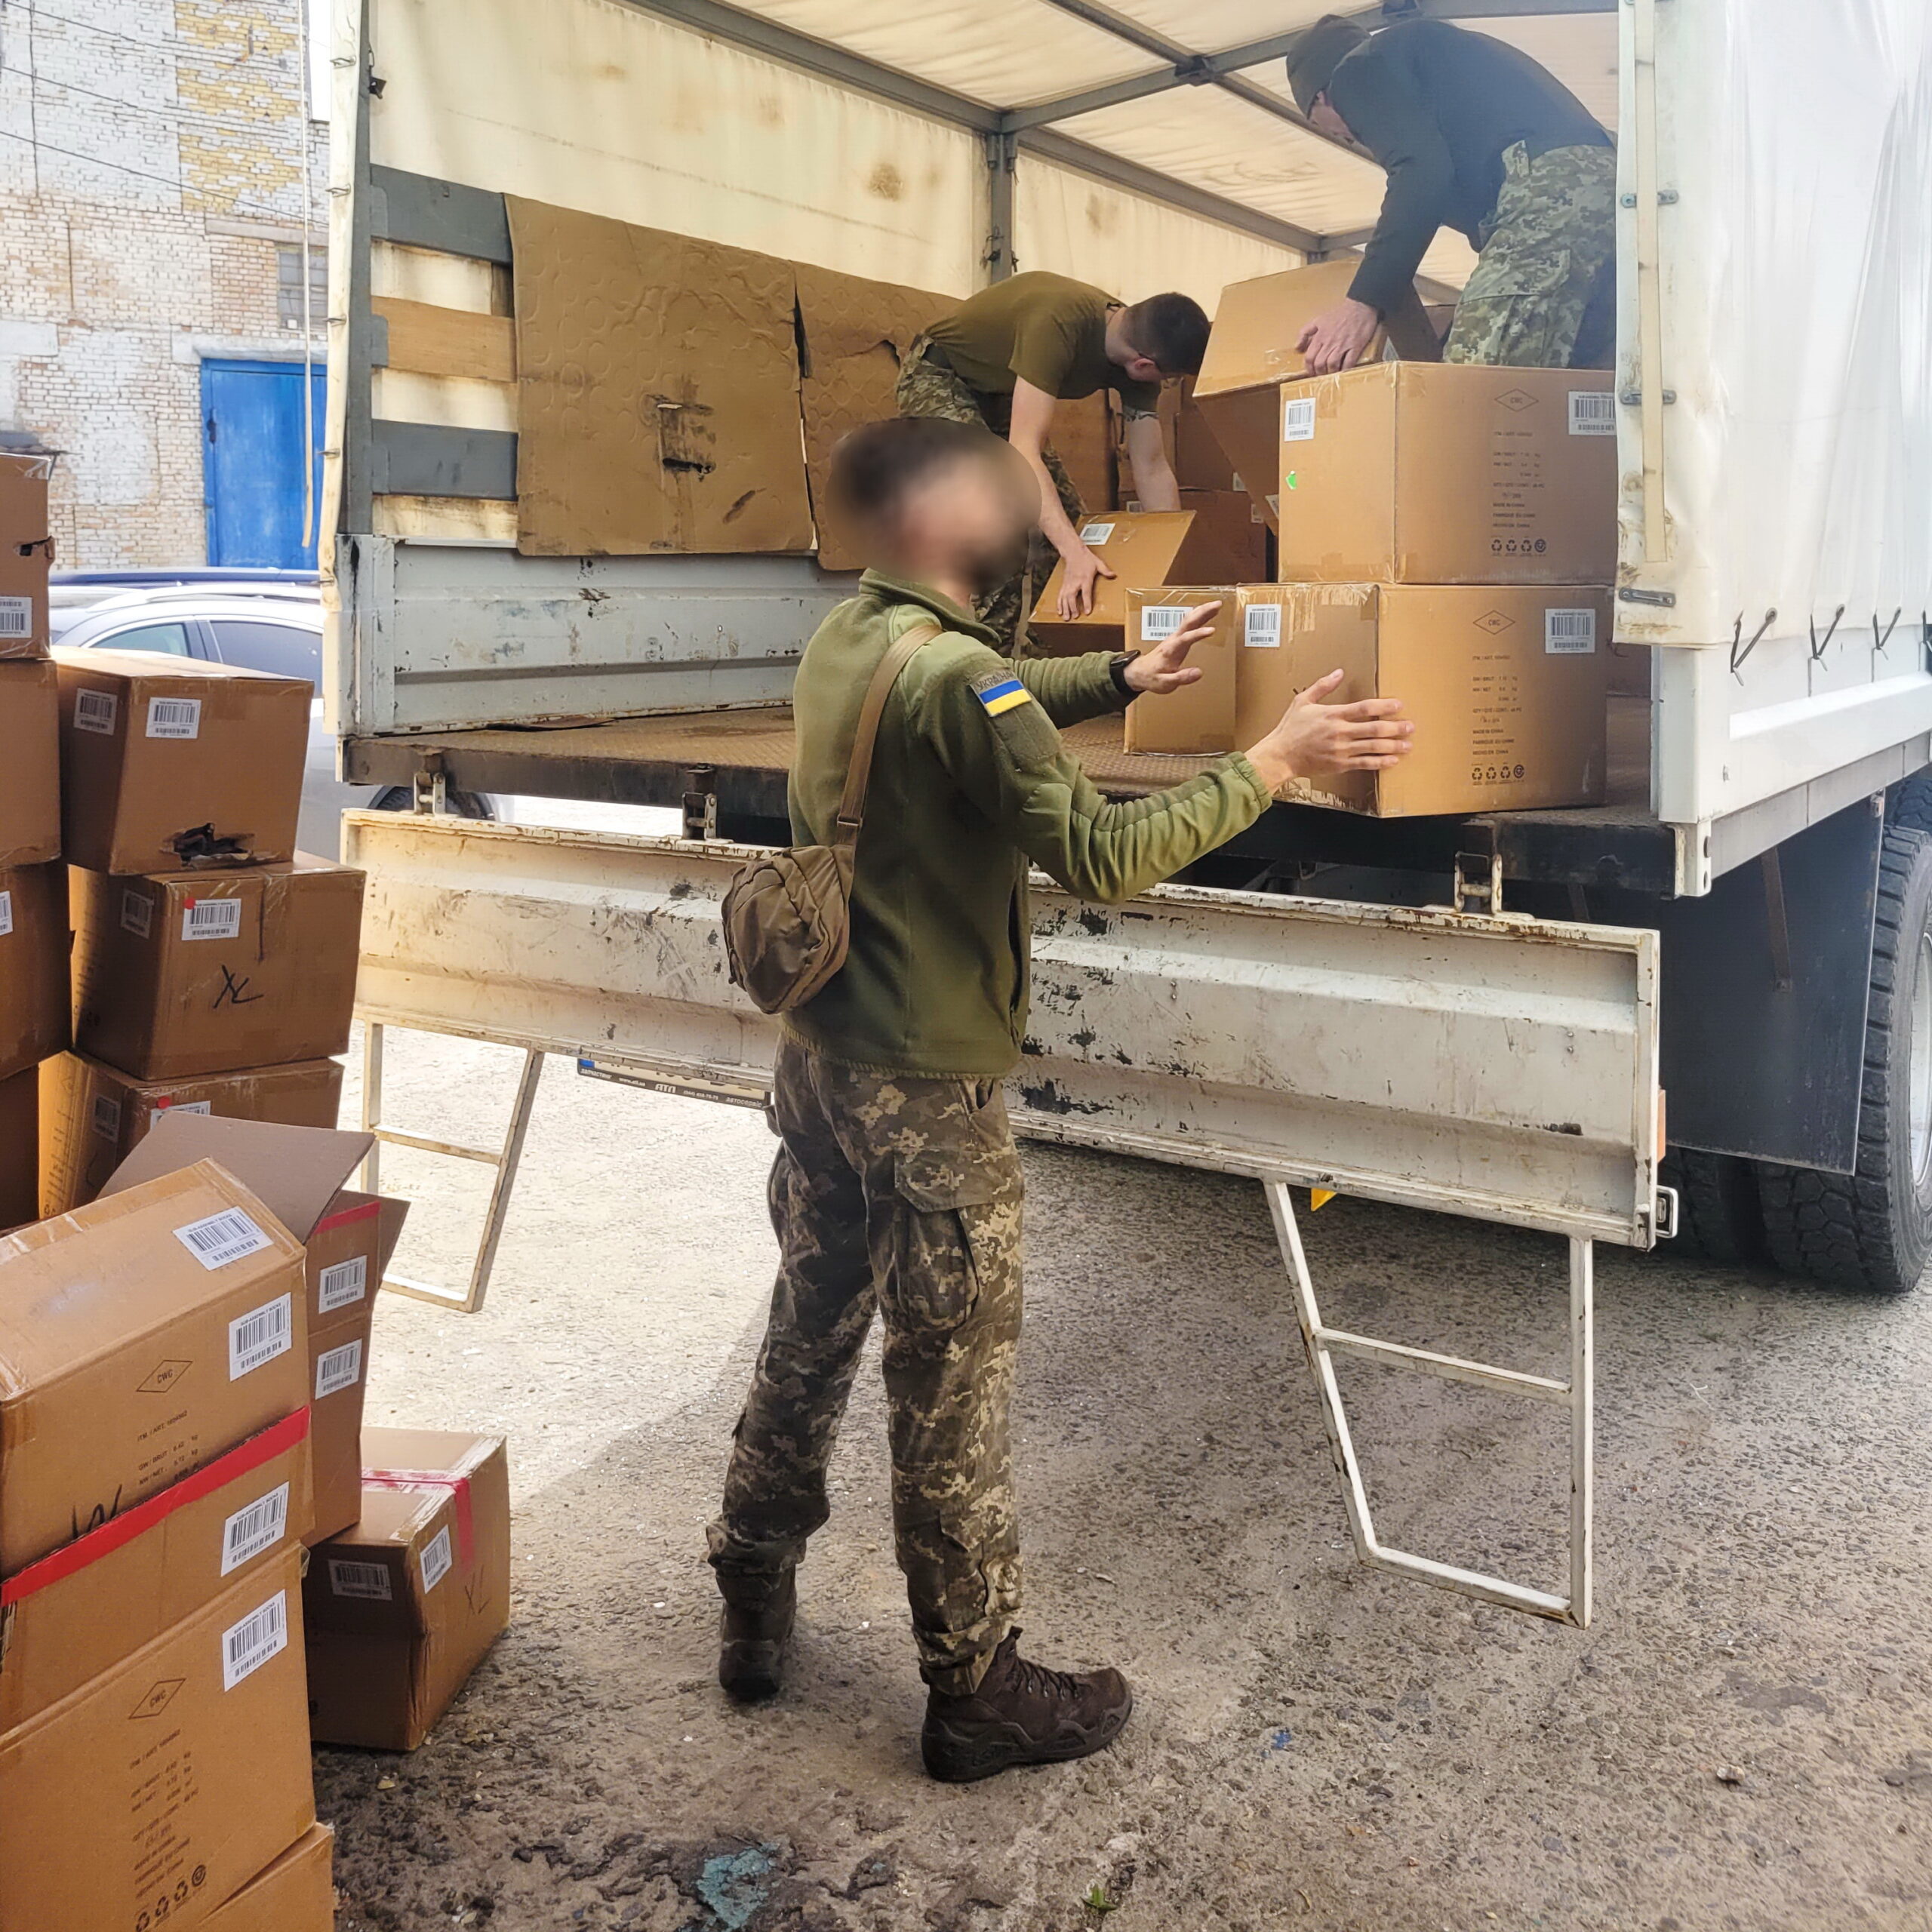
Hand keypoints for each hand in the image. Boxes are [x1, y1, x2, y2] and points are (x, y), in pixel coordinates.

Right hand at [1056, 544, 1115, 620]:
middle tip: (1075, 617)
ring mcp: (1068, 584)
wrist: (1073, 552)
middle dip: (1073, 608)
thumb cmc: (1086, 558)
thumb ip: (1105, 570)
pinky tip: (1060, 611)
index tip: (1087, 612)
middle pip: (1072, 597)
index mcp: (1085, 578)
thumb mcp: (1098, 563)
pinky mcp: (1064, 584)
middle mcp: (1075, 582)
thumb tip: (1113, 575)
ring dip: (1065, 608)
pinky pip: (1060, 596)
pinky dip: (1059, 604)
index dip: (1086, 603)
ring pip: (1064, 598)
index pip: (1086, 593)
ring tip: (1067, 618)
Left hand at [1122, 601, 1220, 693]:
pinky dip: (1198, 614)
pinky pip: (1189, 622)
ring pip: (1189, 620)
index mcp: (1171, 651)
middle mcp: (1173, 640)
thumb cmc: (1152, 678)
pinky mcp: (1177, 637)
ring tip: (1217, 604)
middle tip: (1218, 604)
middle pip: (1189, 622)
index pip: (1185, 639)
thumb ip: (1181, 678)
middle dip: (1203, 612)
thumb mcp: (1165, 683)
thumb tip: (1198, 673)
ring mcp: (1175, 637)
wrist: (1139, 672)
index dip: (1198, 634)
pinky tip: (1206, 610)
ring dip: (1202, 610)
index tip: (1212, 630)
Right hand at [1243, 668, 1412, 793]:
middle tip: (1410, 726)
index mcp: (1333, 714)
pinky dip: (1380, 762)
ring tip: (1407, 744)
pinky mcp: (1340, 765)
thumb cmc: (1290, 729)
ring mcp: (1341, 750)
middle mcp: (1340, 732)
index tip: (1398, 705)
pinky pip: (1364, 763)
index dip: (1384, 706)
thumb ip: (1322, 686)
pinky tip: (1393, 760)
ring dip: (1393, 746)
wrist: (1280, 756)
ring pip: (1373, 747)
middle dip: (1395, 727)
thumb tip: (1339, 672)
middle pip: (1374, 728)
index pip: (1364, 708)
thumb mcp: (1302, 701)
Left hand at [1295, 297, 1379, 375]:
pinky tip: (1343, 371)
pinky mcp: (1356, 346)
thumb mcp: (1318, 320)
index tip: (1311, 372)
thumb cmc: (1339, 314)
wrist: (1360, 306)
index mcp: (1320, 336)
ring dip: (1330, 373)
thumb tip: (1297, 348)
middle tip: (1321, 375)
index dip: (1309, 368)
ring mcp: (1343, 345)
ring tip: (1331, 374)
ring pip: (1332, 365)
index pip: (1309, 357)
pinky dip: (1345, 370)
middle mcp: (1330, 342)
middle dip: (1319, 372)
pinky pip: (1349, 363)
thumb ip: (1304, 332)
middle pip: (1320, 363)